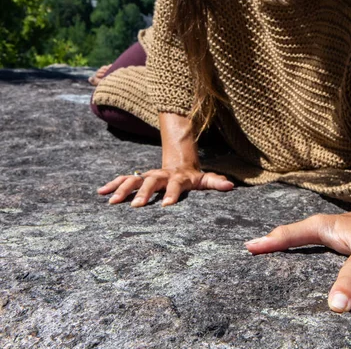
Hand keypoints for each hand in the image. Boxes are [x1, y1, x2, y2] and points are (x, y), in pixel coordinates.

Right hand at [98, 166, 233, 206]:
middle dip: (143, 193)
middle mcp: (160, 175)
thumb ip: (216, 182)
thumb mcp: (206, 179)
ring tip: (111, 202)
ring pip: (133, 180)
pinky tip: (100, 193)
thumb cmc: (193, 178)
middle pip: (150, 182)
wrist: (179, 163)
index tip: (166, 206)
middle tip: (135, 206)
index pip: (175, 185)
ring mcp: (148, 175)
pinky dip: (112, 185)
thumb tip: (231, 186)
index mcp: (177, 177)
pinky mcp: (138, 177)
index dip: (171, 194)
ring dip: (122, 190)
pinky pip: (123, 179)